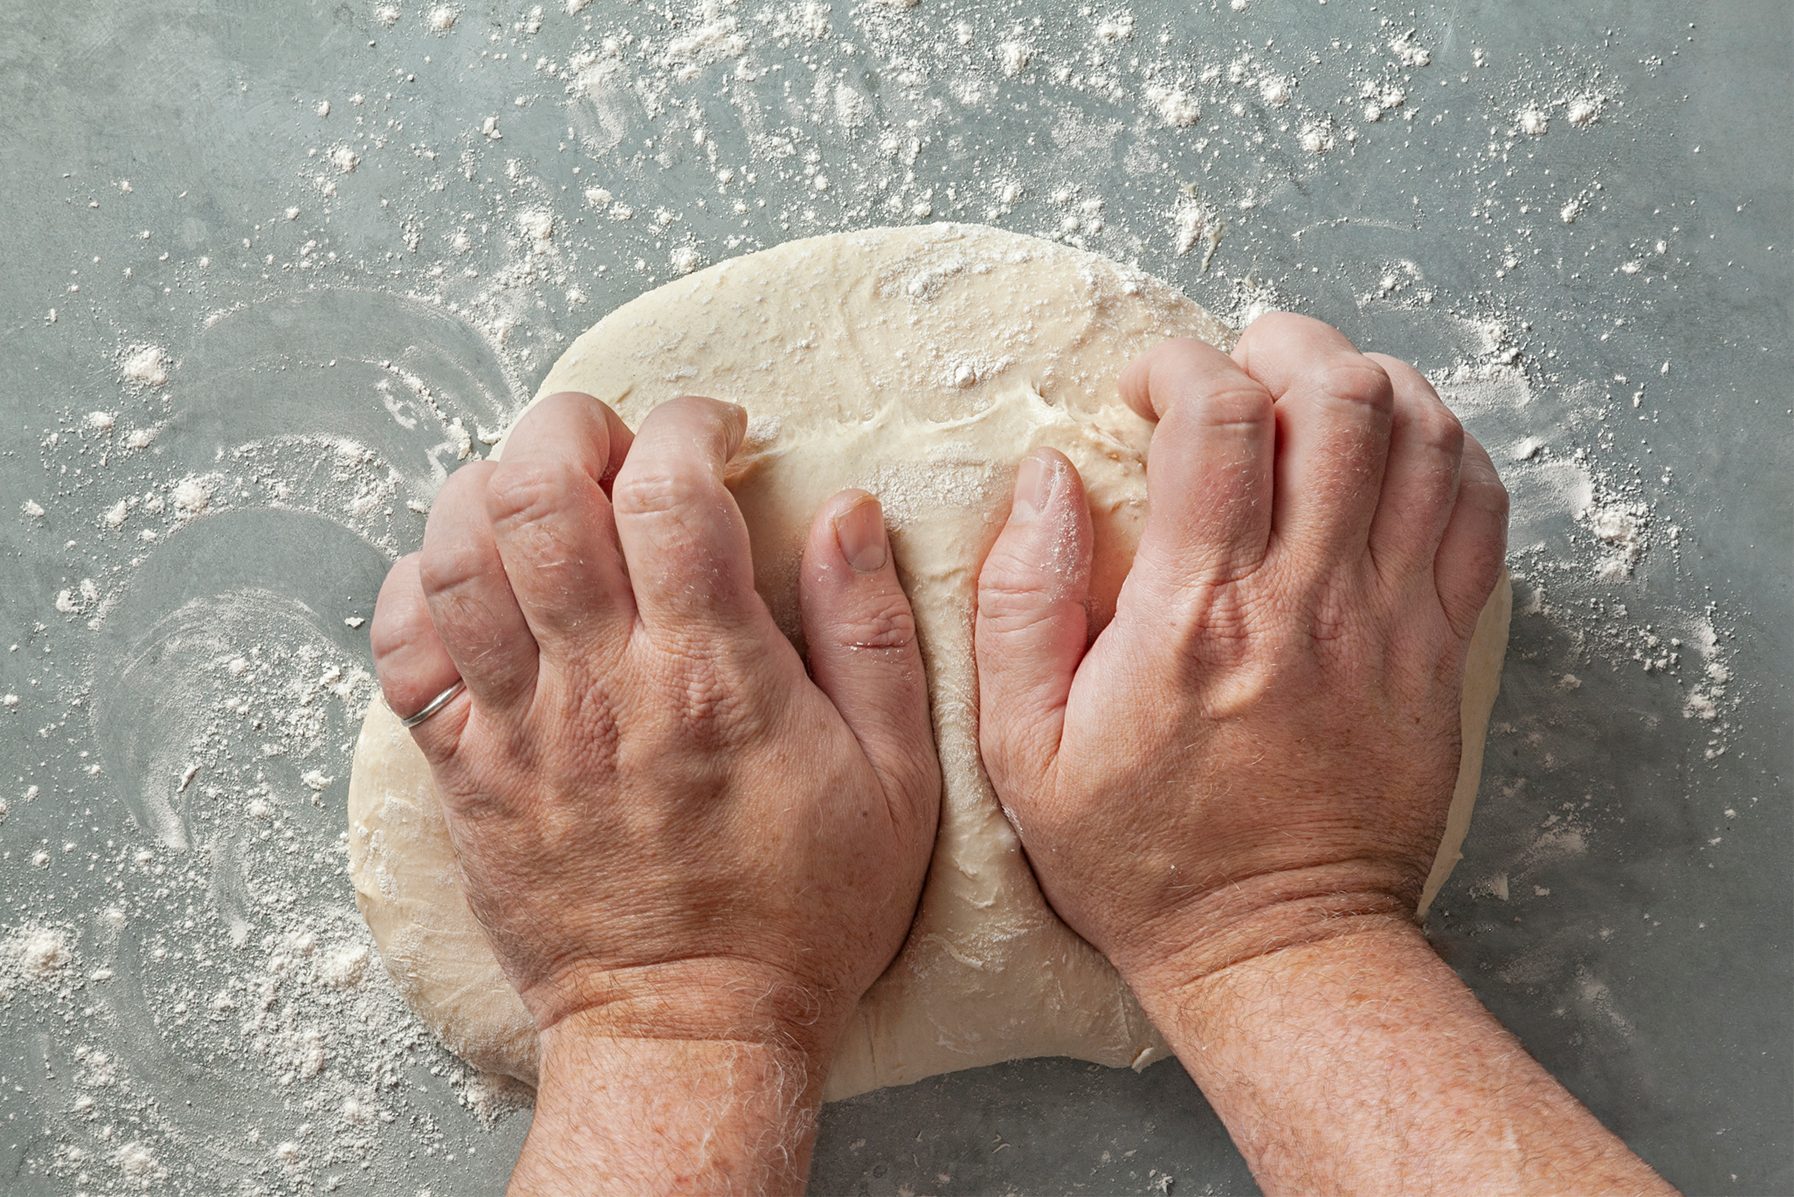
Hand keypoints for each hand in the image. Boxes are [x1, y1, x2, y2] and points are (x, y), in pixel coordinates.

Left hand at [369, 391, 939, 1063]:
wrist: (691, 1028)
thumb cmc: (804, 909)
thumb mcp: (897, 776)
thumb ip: (873, 633)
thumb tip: (847, 512)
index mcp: (712, 674)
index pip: (669, 489)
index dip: (689, 425)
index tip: (716, 434)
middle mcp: (600, 685)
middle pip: (535, 491)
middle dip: (570, 426)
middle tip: (614, 441)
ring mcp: (519, 727)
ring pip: (455, 551)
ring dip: (490, 487)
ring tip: (544, 495)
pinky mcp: (466, 770)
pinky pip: (402, 646)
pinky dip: (422, 582)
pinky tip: (476, 578)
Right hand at [974, 314, 1508, 992]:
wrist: (1273, 946)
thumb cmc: (1140, 853)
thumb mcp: (1022, 745)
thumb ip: (1017, 601)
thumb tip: (1047, 478)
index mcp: (1195, 612)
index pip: (1218, 417)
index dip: (1177, 363)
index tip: (1141, 388)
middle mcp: (1306, 597)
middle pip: (1340, 396)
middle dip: (1283, 346)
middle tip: (1236, 370)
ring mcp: (1389, 621)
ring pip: (1423, 434)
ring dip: (1367, 382)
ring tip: (1311, 398)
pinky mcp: (1438, 650)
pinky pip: (1477, 511)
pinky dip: (1445, 449)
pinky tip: (1390, 453)